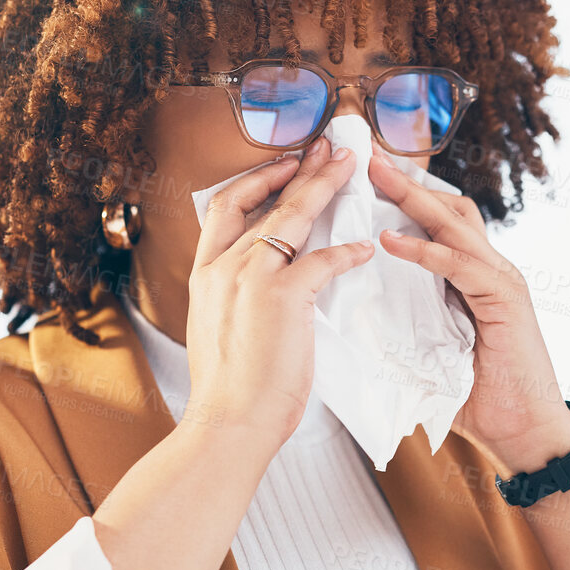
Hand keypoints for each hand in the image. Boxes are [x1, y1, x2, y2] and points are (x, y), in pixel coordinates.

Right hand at [184, 137, 374, 448]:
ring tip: (351, 169)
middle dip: (299, 168)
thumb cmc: (231, 390)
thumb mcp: (221, 330)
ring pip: (293, 216)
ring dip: (324, 187)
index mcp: (205, 273)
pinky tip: (364, 248)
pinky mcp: (282, 297)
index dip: (257, 180)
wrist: (228, 423)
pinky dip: (346, 251)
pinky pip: (323, 260)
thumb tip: (264, 288)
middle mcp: (223, 266)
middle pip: (265, 200)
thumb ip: (238, 299)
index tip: (284, 164)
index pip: (225, 206)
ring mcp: (250, 278)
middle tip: (328, 146)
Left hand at [367, 142, 569, 475]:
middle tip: (365, 156)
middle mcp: (490, 269)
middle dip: (405, 180)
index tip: (363, 176)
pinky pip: (460, 264)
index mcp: (472, 278)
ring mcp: (501, 280)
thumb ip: (405, 323)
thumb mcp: (430, 352)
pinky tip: (391, 241)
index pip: (439, 221)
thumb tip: (355, 313)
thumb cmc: (477, 400)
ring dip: (412, 197)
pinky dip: (424, 250)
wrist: (525, 432)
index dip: (404, 196)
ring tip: (374, 177)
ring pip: (455, 223)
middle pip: (447, 207)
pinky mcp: (505, 300)